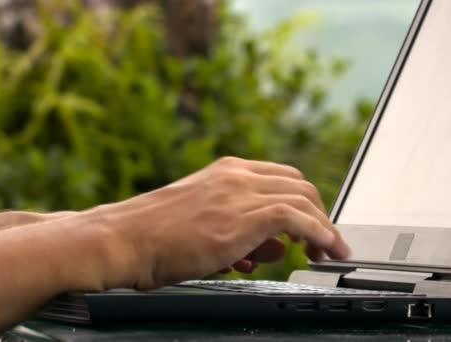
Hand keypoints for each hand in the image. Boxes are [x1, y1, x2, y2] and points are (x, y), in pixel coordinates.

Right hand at [90, 157, 349, 289]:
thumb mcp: (201, 226)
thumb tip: (270, 248)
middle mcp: (236, 175)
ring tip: (327, 253)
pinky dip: (320, 233)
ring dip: (324, 227)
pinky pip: (297, 218)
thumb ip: (238, 232)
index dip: (302, 202)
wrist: (123, 239)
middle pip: (299, 184)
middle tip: (323, 241)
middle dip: (318, 213)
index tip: (310, 225)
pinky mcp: (244, 216)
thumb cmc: (152, 237)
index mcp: (225, 172)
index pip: (280, 177)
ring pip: (303, 198)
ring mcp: (240, 193)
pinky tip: (327, 249)